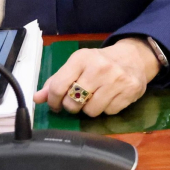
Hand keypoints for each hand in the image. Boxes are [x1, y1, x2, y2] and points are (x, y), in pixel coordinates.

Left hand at [33, 39, 160, 116]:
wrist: (132, 57)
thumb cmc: (98, 62)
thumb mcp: (76, 65)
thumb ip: (56, 81)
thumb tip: (37, 98)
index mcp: (81, 58)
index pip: (58, 86)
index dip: (53, 100)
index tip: (55, 104)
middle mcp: (99, 68)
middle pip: (73, 102)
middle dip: (72, 106)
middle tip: (77, 100)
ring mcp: (116, 80)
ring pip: (91, 111)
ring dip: (89, 109)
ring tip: (94, 97)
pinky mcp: (130, 91)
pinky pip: (109, 112)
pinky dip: (106, 109)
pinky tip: (109, 97)